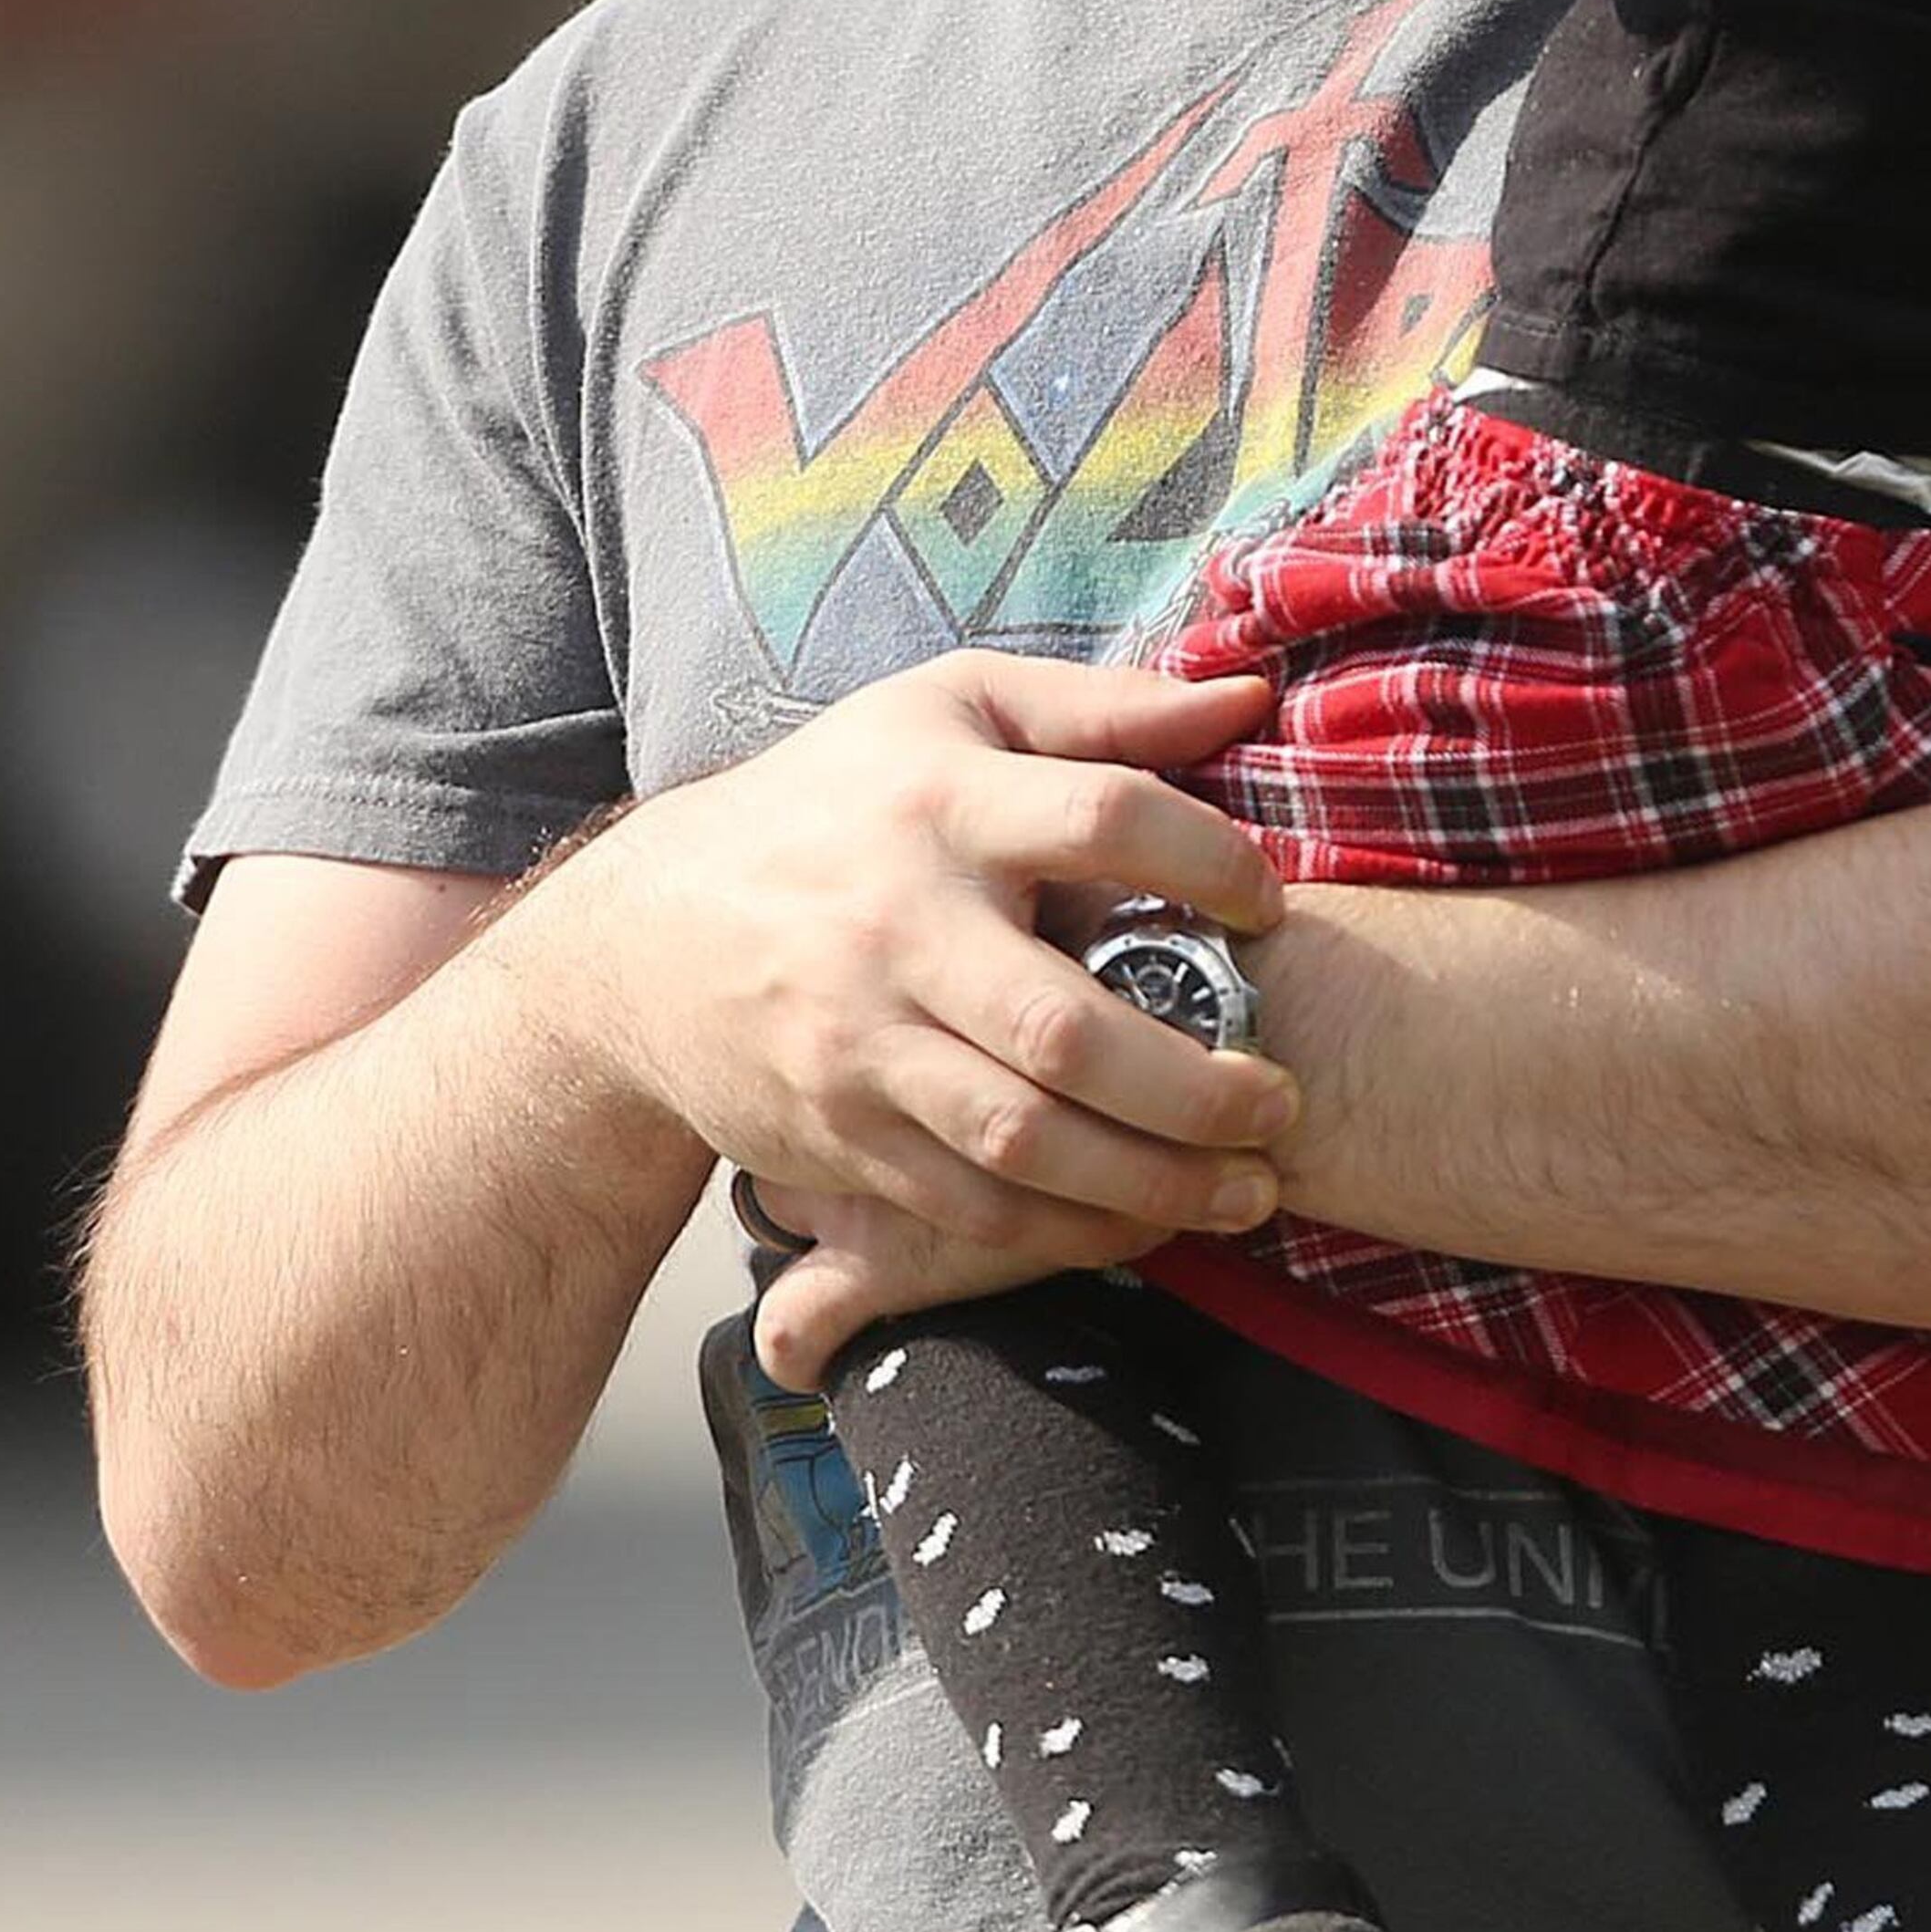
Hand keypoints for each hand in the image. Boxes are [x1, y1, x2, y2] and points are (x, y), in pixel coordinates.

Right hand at [495, 650, 1301, 1367]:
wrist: (647, 941)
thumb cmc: (837, 806)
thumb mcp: (946, 711)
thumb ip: (1102, 708)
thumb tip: (1247, 701)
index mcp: (940, 802)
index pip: (1104, 820)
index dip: (1208, 862)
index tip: (1270, 906)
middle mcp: (898, 927)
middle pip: (1067, 1029)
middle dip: (1198, 1087)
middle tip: (1283, 1102)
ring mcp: (861, 1044)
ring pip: (1025, 1141)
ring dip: (1155, 1182)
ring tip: (1248, 1189)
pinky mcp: (841, 1136)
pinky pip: (973, 1207)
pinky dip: (1072, 1230)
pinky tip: (1146, 1221)